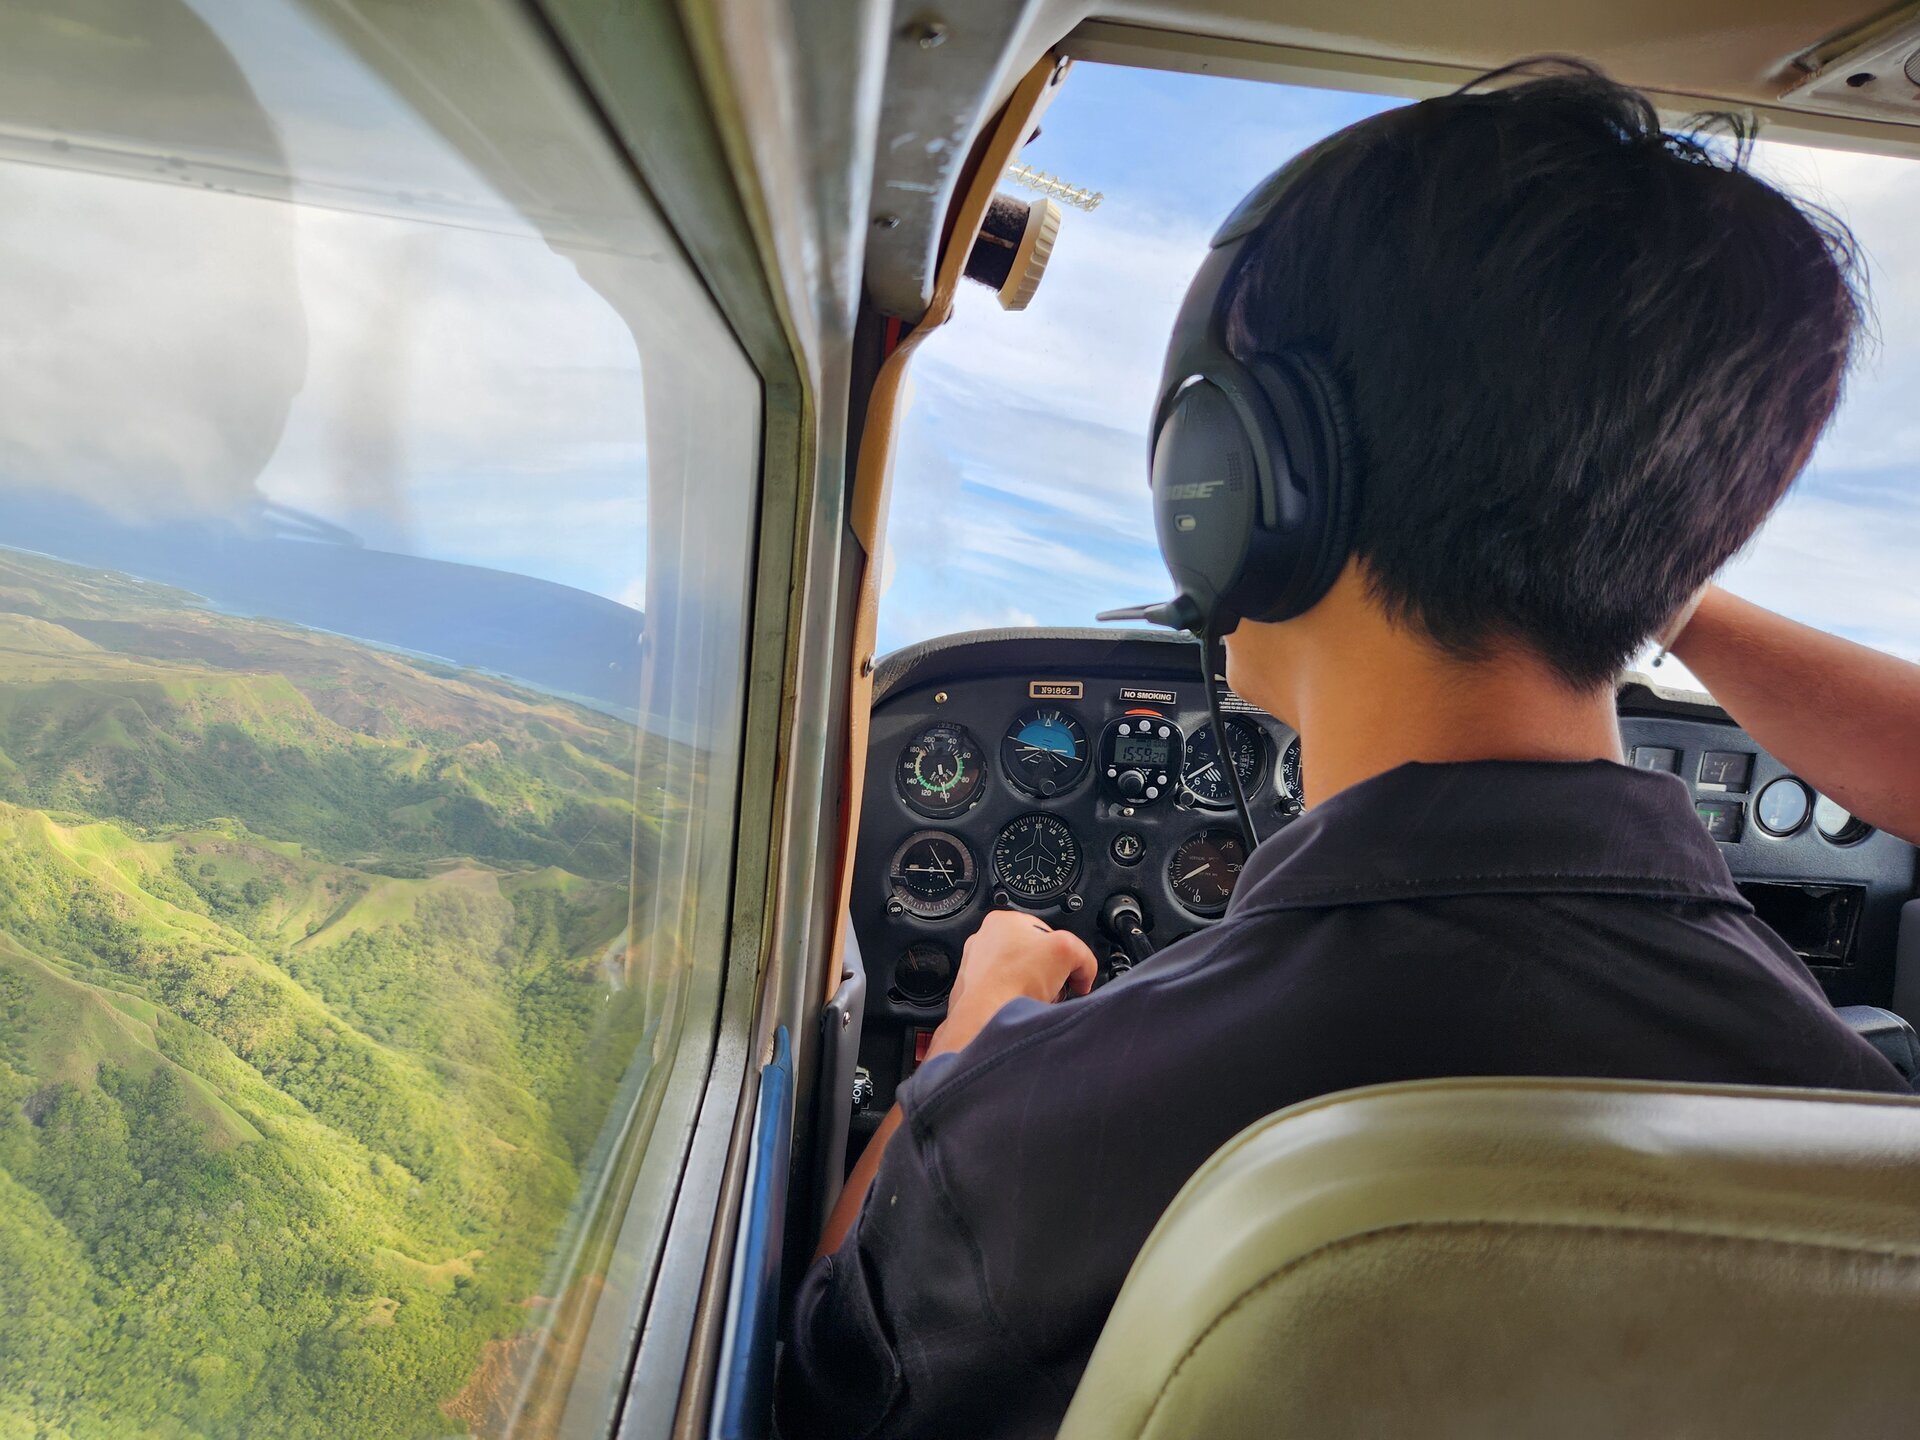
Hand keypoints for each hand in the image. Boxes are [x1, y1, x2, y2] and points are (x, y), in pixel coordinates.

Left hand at [928, 909, 1097, 1058]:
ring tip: (1036, 1000)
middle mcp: (983, 941)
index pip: (1047, 932)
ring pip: (1019, 977)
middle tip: (1055, 987)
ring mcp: (975, 968)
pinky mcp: (973, 993)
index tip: (1071, 971)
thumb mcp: (1068, 951)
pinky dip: (1015, 1003)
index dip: (1065, 954)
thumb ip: (1083, 955)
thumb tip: (1084, 971)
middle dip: (1049, 974)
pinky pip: (1004, 996)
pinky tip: (1021, 1009)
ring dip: (1033, 990)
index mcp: (1002, 921)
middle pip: (1033, 956)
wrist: (987, 1019)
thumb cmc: (1015, 982)